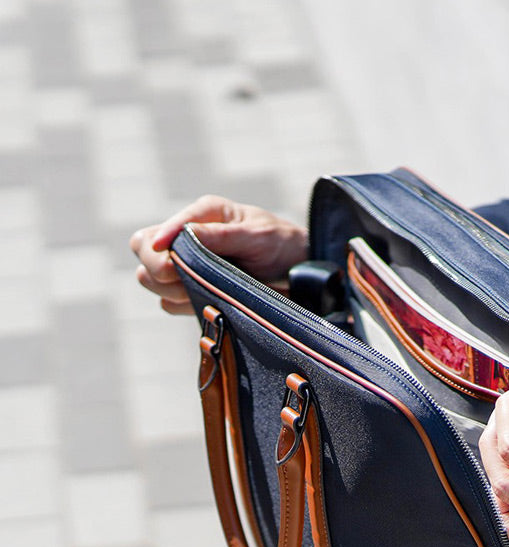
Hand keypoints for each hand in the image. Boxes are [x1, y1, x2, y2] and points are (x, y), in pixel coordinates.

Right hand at [129, 195, 308, 314]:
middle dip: (161, 272)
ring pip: (150, 280)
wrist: (302, 272)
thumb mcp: (256, 236)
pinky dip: (184, 306)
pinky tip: (212, 301)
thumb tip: (178, 237)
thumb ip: (219, 235)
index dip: (160, 251)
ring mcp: (188, 265)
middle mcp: (189, 237)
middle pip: (143, 254)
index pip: (155, 234)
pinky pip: (169, 304)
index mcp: (201, 215)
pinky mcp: (194, 289)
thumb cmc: (283, 245)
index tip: (172, 268)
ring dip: (172, 290)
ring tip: (210, 290)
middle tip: (192, 281)